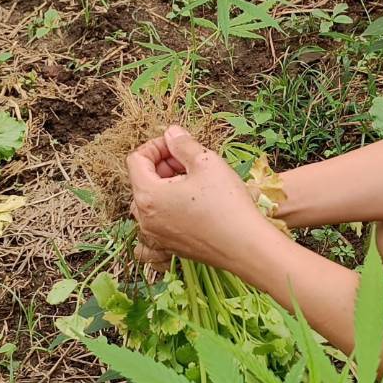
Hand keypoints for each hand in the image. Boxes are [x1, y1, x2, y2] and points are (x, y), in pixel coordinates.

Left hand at [127, 126, 272, 274]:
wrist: (246, 247)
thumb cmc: (227, 205)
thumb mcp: (207, 162)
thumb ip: (183, 144)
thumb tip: (171, 134)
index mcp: (148, 195)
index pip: (136, 159)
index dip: (156, 145)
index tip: (177, 145)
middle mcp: (145, 218)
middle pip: (142, 180)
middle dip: (162, 165)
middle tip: (189, 162)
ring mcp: (156, 236)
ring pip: (149, 202)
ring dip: (165, 187)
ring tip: (193, 183)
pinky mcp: (169, 248)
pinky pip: (156, 227)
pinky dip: (164, 213)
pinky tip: (184, 208)